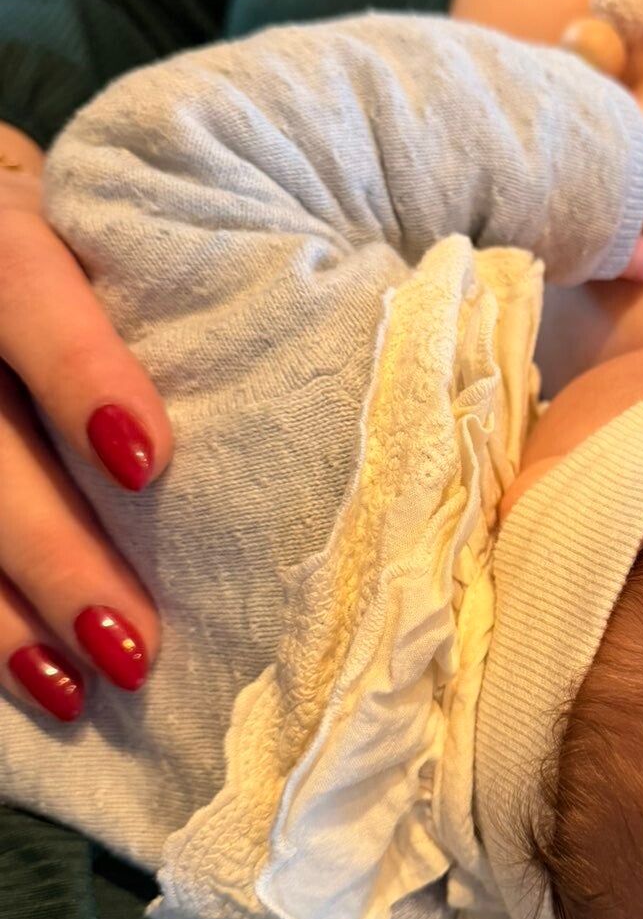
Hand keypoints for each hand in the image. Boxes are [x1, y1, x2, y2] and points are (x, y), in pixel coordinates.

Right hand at [0, 126, 172, 721]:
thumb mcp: (124, 236)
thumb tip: (333, 381)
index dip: (76, 369)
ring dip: (2, 611)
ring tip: (78, 690)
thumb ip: (185, 291)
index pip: (19, 283)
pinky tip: (31, 681)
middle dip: (49, 547)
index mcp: (1, 228)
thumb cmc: (100, 245)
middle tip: (132, 642)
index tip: (148, 462)